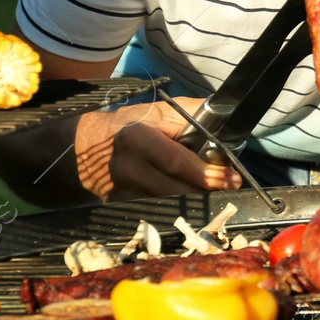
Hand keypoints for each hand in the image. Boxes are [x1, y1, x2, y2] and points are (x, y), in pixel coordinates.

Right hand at [73, 100, 238, 201]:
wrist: (88, 144)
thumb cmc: (132, 124)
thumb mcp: (160, 111)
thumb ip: (192, 112)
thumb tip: (224, 117)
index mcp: (136, 138)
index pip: (176, 162)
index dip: (206, 174)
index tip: (231, 179)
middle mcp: (126, 166)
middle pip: (174, 189)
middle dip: (206, 190)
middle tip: (229, 188)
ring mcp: (118, 189)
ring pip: (166, 203)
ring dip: (193, 201)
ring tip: (213, 193)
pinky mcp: (116, 204)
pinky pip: (153, 209)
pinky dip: (174, 206)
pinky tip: (188, 200)